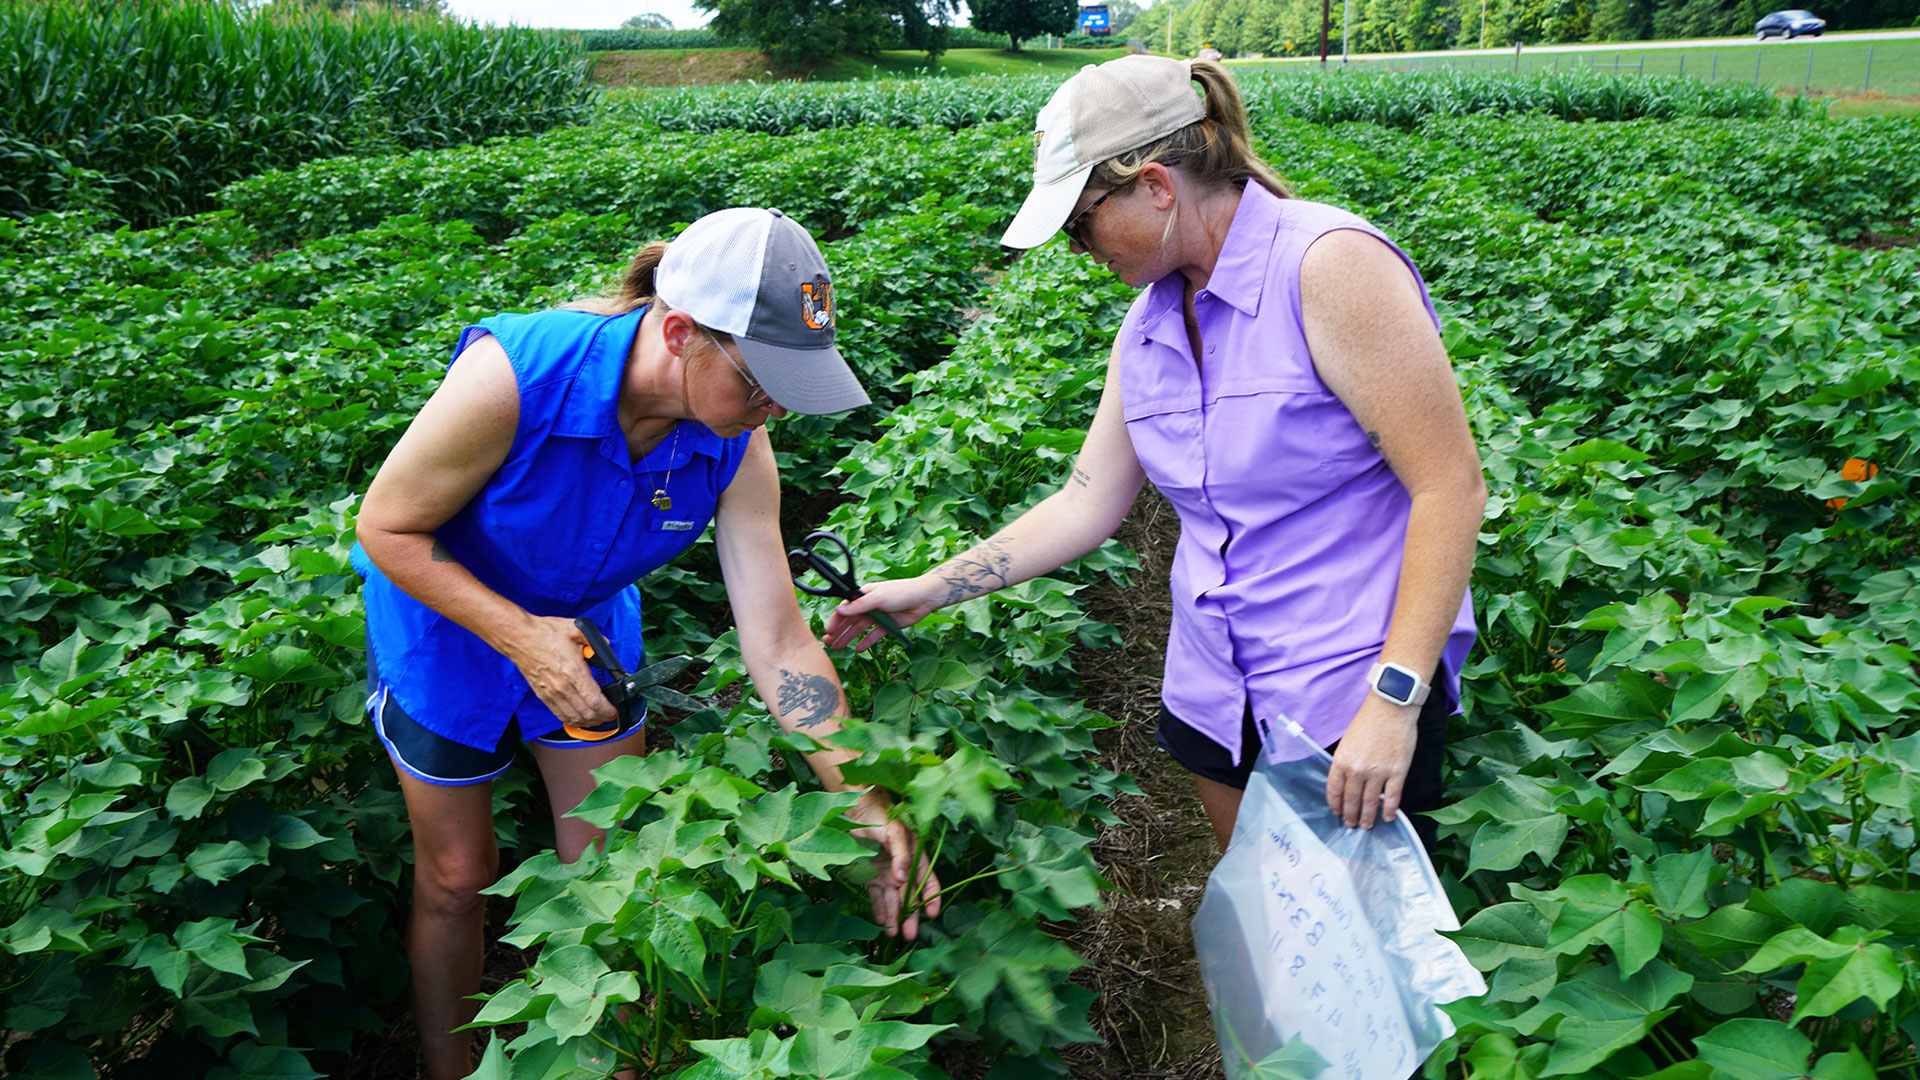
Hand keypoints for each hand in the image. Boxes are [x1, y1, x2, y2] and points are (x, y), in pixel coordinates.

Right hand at [501, 615, 617, 728]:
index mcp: (573, 672)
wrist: (519, 637)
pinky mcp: (543, 696)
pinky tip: (580, 717)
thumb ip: (595, 640)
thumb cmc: (545, 633)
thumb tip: (607, 647)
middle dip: (602, 717)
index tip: (614, 709)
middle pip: (587, 714)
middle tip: (610, 713)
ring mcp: (551, 694)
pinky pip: (560, 715)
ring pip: (574, 718)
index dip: (608, 710)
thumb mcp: (575, 629)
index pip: (595, 701)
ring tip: (598, 717)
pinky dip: (573, 720)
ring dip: (588, 722)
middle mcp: (562, 687)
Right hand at [821, 576, 943, 651]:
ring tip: (838, 648)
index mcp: (864, 595)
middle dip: (838, 631)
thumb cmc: (900, 592)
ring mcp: (878, 617)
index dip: (836, 620)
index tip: (828, 630)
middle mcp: (869, 606)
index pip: (846, 609)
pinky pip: (873, 636)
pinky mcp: (887, 626)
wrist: (923, 599)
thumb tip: (840, 610)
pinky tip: (858, 649)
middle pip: (850, 620)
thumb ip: (858, 606)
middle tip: (828, 643)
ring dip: (848, 638)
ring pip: (859, 629)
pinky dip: (866, 642)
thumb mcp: (877, 598)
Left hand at [843, 791, 942, 940]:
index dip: (931, 898)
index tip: (932, 914)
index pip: (927, 881)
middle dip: (910, 916)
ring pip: (893, 900)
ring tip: (893, 935)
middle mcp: (903, 869)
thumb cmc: (882, 817)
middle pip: (910, 897)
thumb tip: (904, 879)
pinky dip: (879, 910)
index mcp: (916, 857)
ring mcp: (887, 874)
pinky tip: (880, 923)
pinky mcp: (870, 876)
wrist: (857, 810)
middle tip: (909, 935)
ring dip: (894, 917)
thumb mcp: (896, 833)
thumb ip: (902, 855)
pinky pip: (876, 897)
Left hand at [1325, 694, 1420, 829]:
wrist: (1390, 709)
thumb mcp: (1347, 742)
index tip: (1337, 812)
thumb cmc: (1368, 722)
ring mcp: (1378, 773)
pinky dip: (1390, 810)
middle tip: (1352, 824)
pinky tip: (1388, 817)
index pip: (1334, 790)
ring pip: (1371, 802)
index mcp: (1341, 761)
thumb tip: (1346, 783)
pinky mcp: (1397, 772)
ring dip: (1368, 817)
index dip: (1336, 805)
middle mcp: (1357, 770)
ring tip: (1367, 826)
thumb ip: (1345, 763)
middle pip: (1352, 800)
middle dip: (1351, 815)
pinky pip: (1392, 797)